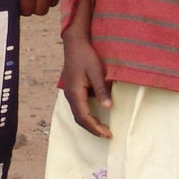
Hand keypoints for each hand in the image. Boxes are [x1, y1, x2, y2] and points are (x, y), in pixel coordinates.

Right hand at [60, 19, 111, 138]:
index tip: (108, 134)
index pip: (84, 117)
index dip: (96, 128)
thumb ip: (102, 90)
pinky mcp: (73, 90)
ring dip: (90, 123)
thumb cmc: (85, 56)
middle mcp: (70, 95)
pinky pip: (79, 107)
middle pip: (80, 119)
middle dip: (93, 129)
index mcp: (75, 92)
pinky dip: (87, 115)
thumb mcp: (96, 72)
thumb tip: (109, 107)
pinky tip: (97, 116)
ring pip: (78, 114)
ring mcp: (70, 93)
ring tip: (103, 128)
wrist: (74, 44)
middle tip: (107, 134)